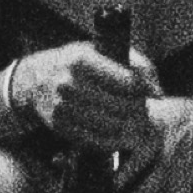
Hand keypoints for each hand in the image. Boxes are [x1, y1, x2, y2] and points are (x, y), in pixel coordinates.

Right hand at [8, 42, 152, 153]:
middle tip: (146, 112)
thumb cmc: (75, 63)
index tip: (152, 94)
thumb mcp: (101, 51)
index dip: (145, 90)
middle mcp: (69, 84)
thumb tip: (157, 92)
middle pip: (121, 107)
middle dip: (140, 112)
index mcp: (81, 60)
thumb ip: (135, 64)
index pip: (128, 82)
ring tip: (138, 126)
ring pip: (111, 127)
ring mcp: (63, 107)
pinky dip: (114, 142)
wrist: (34, 80)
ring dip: (131, 130)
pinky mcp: (60, 126)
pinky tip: (121, 136)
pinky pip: (95, 141)